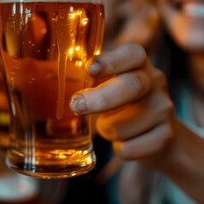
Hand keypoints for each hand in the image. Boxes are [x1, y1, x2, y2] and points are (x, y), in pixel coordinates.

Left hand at [70, 43, 175, 165]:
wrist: (159, 137)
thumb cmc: (121, 106)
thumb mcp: (107, 85)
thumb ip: (85, 80)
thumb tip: (37, 77)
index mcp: (138, 64)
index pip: (133, 53)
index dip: (111, 60)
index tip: (90, 68)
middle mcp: (155, 81)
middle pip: (131, 86)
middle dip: (100, 99)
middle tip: (76, 106)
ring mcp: (164, 109)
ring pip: (124, 124)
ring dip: (107, 130)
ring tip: (110, 126)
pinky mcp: (166, 136)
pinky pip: (131, 148)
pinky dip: (120, 149)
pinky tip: (125, 143)